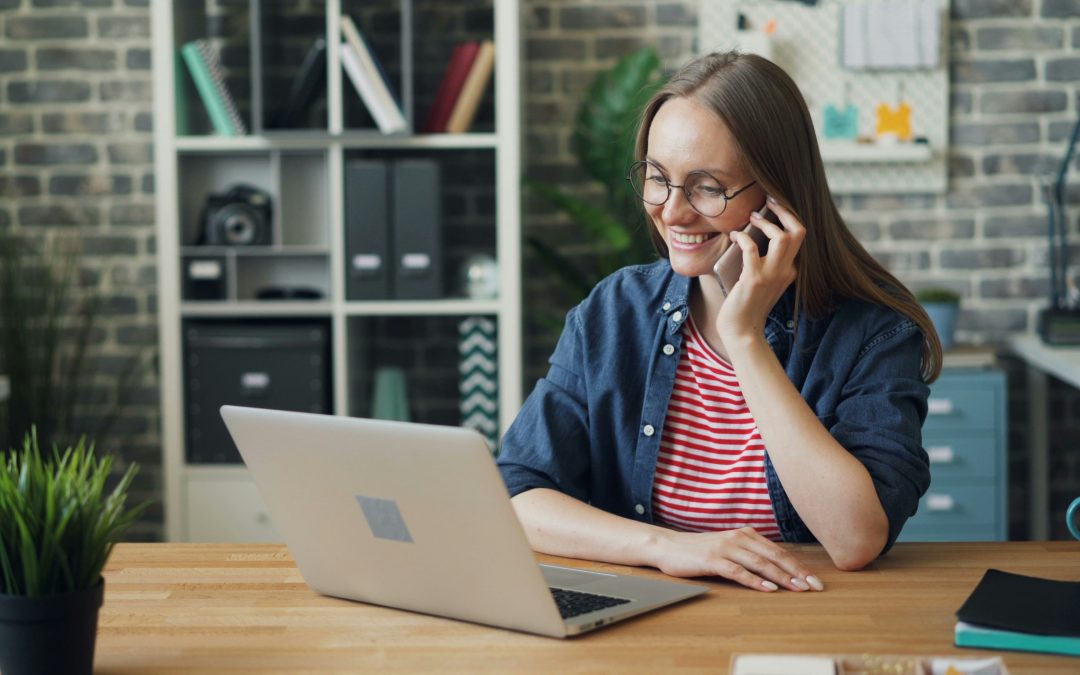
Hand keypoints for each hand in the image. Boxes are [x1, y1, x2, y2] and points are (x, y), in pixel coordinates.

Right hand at [652, 526, 822, 591]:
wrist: (668, 546)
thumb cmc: (699, 550)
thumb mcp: (729, 547)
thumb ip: (749, 553)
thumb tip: (777, 569)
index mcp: (745, 534)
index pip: (779, 552)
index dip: (799, 566)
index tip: (815, 580)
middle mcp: (738, 538)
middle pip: (775, 556)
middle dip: (797, 572)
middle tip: (815, 587)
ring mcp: (725, 547)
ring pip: (760, 563)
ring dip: (781, 577)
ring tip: (797, 589)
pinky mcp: (712, 559)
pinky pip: (738, 571)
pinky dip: (755, 580)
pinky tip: (768, 589)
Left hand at [717, 196, 805, 343]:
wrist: (742, 331)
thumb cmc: (747, 304)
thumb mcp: (762, 280)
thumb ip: (763, 261)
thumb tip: (751, 233)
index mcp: (791, 270)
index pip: (799, 236)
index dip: (789, 217)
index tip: (775, 205)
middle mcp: (786, 270)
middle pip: (798, 232)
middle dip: (784, 211)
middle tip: (768, 200)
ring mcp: (772, 274)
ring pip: (782, 237)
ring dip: (766, 222)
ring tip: (751, 216)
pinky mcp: (754, 279)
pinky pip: (751, 248)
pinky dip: (743, 237)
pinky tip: (734, 235)